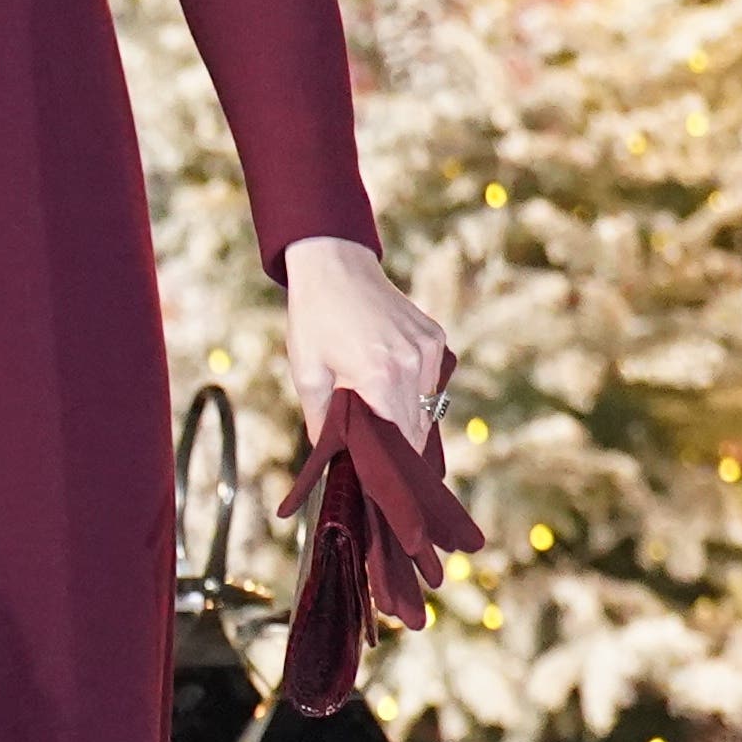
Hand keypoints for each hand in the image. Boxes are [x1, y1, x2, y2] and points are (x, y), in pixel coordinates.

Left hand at [280, 235, 454, 448]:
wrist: (335, 267)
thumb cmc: (315, 319)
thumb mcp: (306, 372)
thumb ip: (321, 419)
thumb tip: (331, 454)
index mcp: (379, 377)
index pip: (399, 437)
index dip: (392, 459)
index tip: (382, 474)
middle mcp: (412, 364)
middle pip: (419, 425)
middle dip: (402, 443)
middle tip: (383, 455)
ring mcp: (428, 348)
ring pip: (429, 403)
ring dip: (411, 414)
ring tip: (384, 416)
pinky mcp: (435, 336)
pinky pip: (432, 377)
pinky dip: (417, 387)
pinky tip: (393, 383)